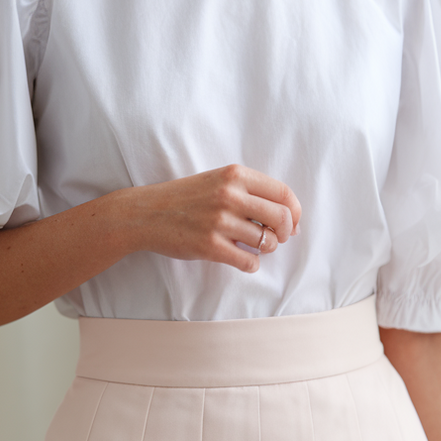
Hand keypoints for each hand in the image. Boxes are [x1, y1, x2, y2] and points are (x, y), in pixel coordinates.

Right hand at [119, 163, 301, 273]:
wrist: (145, 214)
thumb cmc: (186, 198)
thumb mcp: (218, 181)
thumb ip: (250, 193)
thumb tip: (289, 219)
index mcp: (235, 175)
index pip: (283, 193)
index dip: (295, 212)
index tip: (292, 223)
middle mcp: (230, 195)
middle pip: (281, 218)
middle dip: (285, 233)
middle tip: (277, 238)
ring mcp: (219, 221)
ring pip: (266, 242)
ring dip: (266, 249)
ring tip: (253, 246)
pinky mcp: (210, 246)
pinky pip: (249, 262)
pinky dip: (251, 264)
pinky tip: (242, 259)